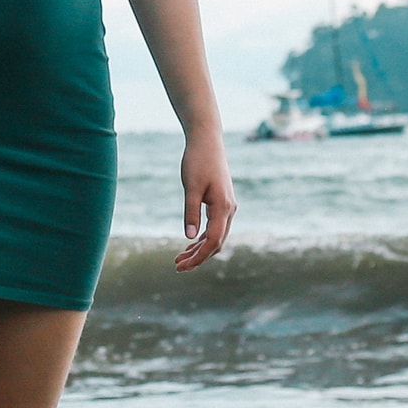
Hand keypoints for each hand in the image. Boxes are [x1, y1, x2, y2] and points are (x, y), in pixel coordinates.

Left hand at [175, 131, 235, 269]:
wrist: (207, 141)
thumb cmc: (198, 161)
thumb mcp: (191, 187)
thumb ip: (191, 212)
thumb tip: (188, 237)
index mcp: (223, 207)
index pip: (212, 241)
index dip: (198, 257)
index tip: (181, 266)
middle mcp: (229, 210)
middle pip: (216, 243)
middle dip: (198, 257)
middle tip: (178, 266)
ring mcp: (227, 206)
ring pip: (216, 236)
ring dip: (200, 249)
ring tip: (180, 258)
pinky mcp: (222, 202)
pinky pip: (215, 226)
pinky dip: (202, 237)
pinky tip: (190, 242)